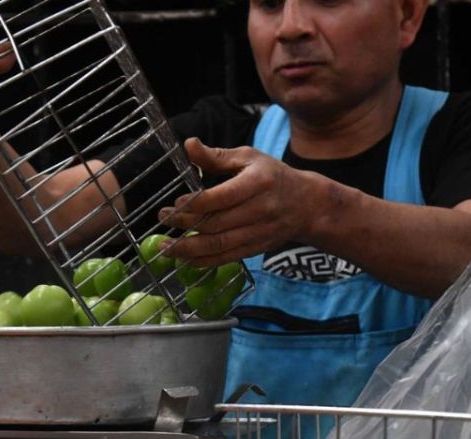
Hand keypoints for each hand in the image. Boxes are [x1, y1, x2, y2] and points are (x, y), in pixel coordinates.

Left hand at [157, 138, 333, 267]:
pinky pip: (226, 258)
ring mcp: (258, 233)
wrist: (307, 205)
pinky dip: (203, 262)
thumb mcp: (248, 157)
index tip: (175, 203)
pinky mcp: (256, 248)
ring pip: (219, 245)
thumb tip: (188, 145)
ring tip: (164, 246)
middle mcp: (260, 210)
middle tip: (163, 219)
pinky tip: (184, 259)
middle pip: (217, 223)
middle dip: (185, 224)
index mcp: (258, 183)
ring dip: (188, 249)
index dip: (196, 204)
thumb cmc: (272, 176)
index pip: (222, 197)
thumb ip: (216, 156)